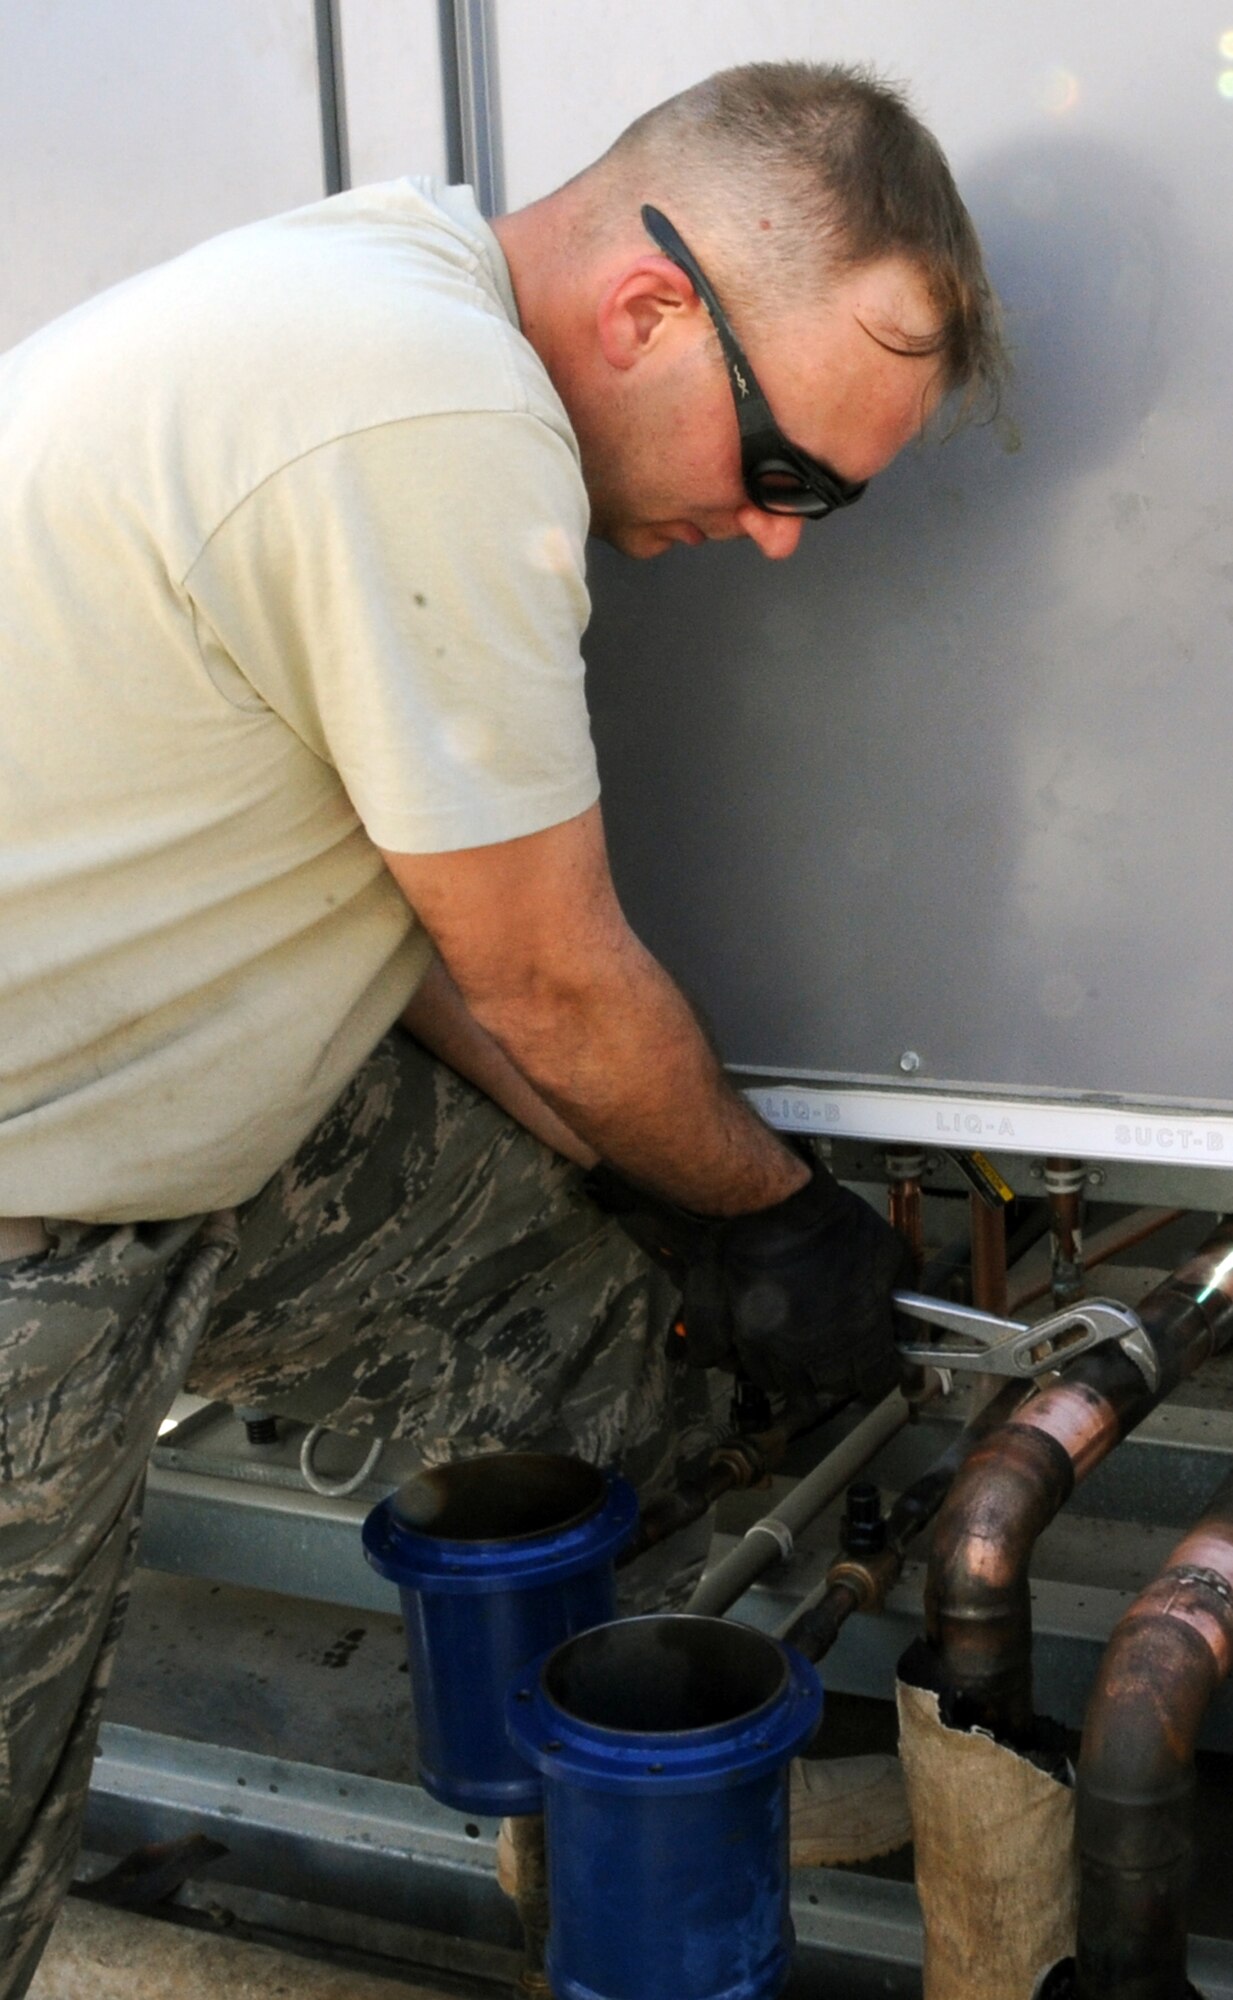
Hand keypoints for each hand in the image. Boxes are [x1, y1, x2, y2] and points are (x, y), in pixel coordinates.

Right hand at [710, 1166, 911, 1402]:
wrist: (773, 1206)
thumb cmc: (831, 1225)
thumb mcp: (890, 1254)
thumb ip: (902, 1301)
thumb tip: (907, 1330)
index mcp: (857, 1340)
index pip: (875, 1383)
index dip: (878, 1373)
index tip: (875, 1363)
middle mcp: (814, 1356)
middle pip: (832, 1389)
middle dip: (838, 1372)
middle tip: (835, 1346)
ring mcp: (771, 1350)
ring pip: (785, 1385)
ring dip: (793, 1372)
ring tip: (795, 1344)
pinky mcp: (735, 1336)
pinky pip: (738, 1367)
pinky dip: (749, 1361)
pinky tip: (755, 1341)